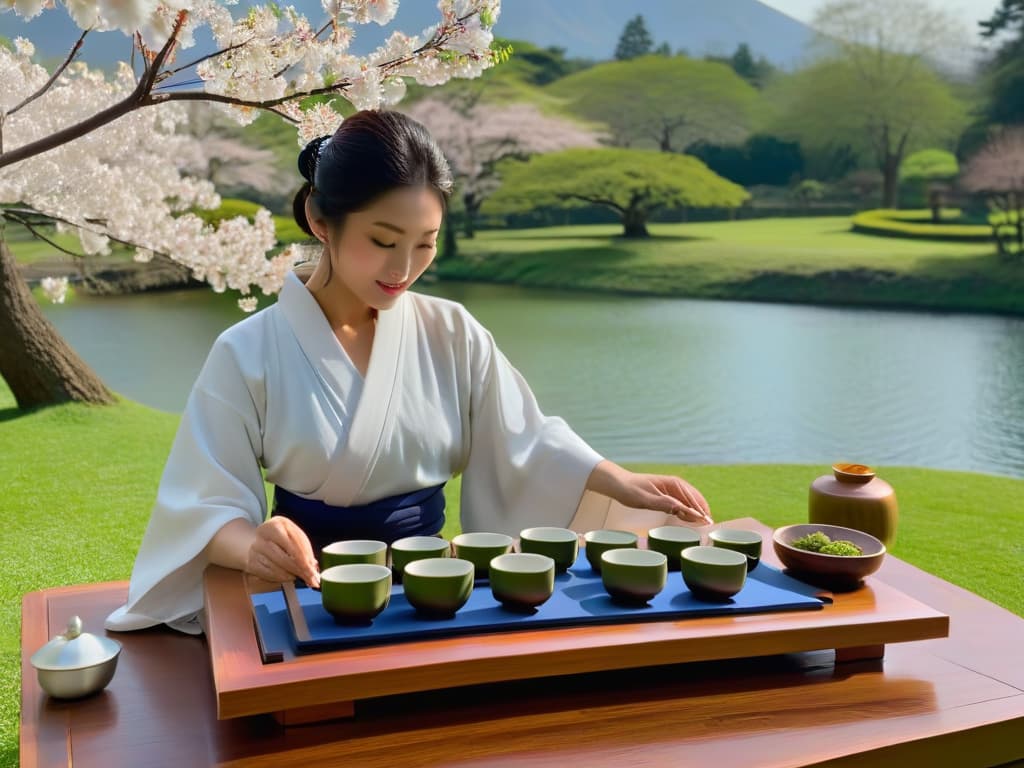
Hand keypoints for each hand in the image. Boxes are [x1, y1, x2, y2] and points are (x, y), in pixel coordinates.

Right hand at [245, 516, 319, 588]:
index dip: (305, 558)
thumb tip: (313, 568)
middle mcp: (263, 535)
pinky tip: (288, 577)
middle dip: (299, 570)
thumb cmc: (282, 539)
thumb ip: (305, 550)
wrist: (257, 541)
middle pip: (284, 557)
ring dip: (291, 575)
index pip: (293, 542)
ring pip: (276, 567)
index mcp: (276, 524)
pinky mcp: (251, 563)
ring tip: (300, 577)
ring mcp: (255, 549)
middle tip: (311, 579)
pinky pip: (268, 574)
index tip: (314, 570)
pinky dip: (281, 578)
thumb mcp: (294, 536)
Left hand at [587, 461, 712, 524]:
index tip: (707, 523)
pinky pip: (682, 504)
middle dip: (702, 512)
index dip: (701, 511)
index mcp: (674, 484)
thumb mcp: (646, 499)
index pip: (693, 498)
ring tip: (699, 525)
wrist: (619, 485)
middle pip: (696, 499)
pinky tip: (687, 519)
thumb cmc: (631, 490)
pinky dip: (686, 512)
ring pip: (690, 503)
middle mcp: (676, 485)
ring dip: (695, 512)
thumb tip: (682, 509)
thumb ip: (664, 504)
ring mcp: (672, 490)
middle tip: (707, 526)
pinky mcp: (668, 496)